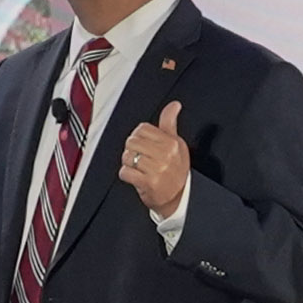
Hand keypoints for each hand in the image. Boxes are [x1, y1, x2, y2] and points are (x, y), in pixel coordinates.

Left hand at [121, 100, 191, 217]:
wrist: (178, 197)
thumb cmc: (175, 170)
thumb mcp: (176, 144)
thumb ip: (170, 123)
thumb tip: (174, 105)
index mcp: (172, 142)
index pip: (142, 129)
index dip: (139, 137)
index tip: (145, 145)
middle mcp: (166, 154)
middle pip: (132, 141)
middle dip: (132, 150)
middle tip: (141, 159)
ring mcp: (157, 169)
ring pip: (127, 156)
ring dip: (128, 163)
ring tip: (139, 168)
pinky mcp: (148, 183)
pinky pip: (125, 172)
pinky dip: (126, 175)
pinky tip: (136, 177)